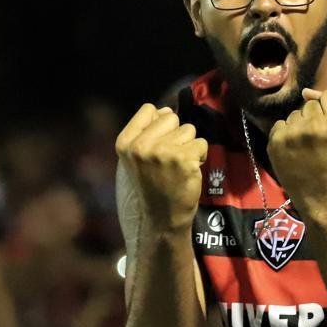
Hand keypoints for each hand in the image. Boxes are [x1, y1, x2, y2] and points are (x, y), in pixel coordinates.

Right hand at [115, 104, 207, 230]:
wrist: (162, 218)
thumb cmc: (152, 185)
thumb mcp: (137, 158)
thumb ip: (147, 131)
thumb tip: (166, 109)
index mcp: (125, 142)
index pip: (148, 109)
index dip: (159, 124)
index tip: (158, 145)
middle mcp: (140, 146)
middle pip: (171, 117)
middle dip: (176, 135)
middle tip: (170, 159)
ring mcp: (162, 152)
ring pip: (189, 130)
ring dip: (189, 146)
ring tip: (178, 166)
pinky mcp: (183, 160)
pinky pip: (201, 144)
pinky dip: (200, 157)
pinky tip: (189, 172)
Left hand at [267, 88, 326, 210]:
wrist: (320, 193)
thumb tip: (307, 92)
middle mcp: (314, 124)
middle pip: (309, 105)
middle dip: (312, 118)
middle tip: (315, 138)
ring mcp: (292, 133)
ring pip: (293, 115)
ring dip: (297, 126)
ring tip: (303, 145)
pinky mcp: (276, 141)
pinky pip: (279, 125)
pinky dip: (284, 134)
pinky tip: (292, 149)